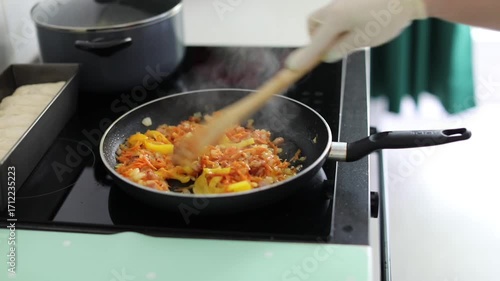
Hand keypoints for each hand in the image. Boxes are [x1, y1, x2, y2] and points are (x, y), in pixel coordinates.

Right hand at [286, 0, 427, 69]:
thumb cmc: (387, 17)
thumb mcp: (363, 40)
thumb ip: (339, 49)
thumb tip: (326, 55)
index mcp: (334, 19)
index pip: (313, 43)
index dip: (303, 57)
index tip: (291, 68)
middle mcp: (333, 8)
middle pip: (313, 25)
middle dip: (318, 39)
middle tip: (334, 49)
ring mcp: (341, 2)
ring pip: (326, 20)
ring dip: (331, 32)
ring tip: (355, 37)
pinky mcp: (350, 1)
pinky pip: (338, 15)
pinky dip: (342, 25)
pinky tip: (363, 26)